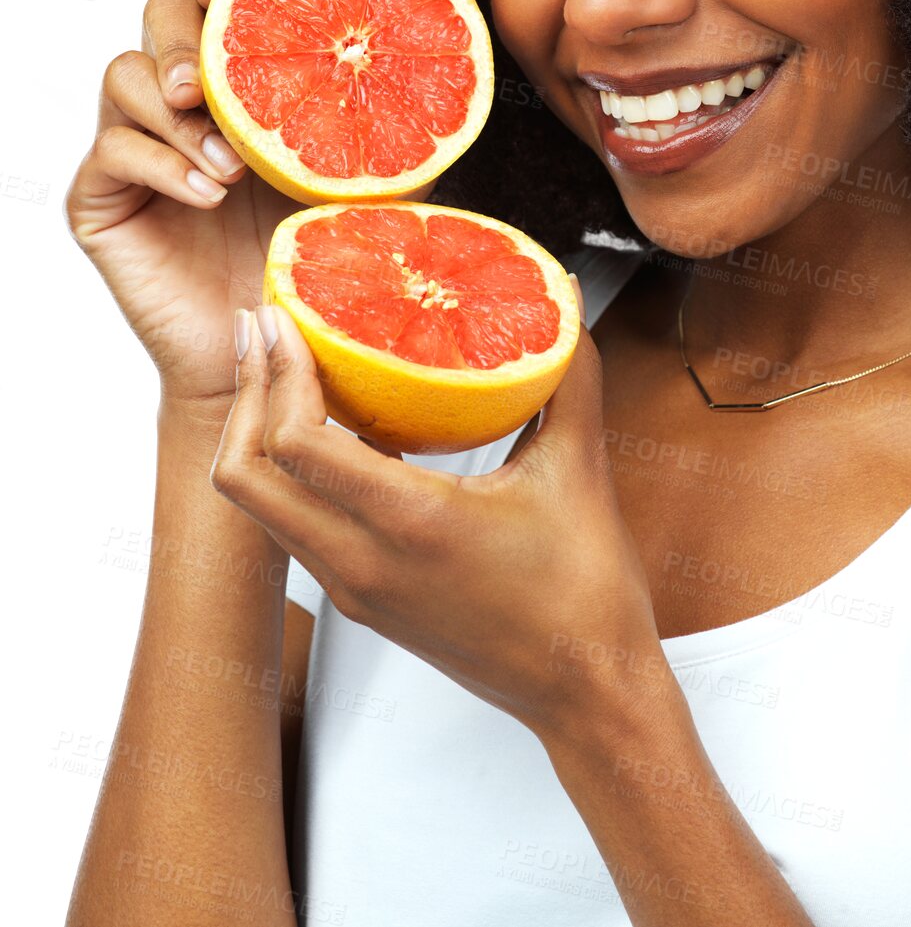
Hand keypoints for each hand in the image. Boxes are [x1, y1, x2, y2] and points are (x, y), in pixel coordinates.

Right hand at [62, 0, 436, 421]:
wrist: (274, 351)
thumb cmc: (318, 266)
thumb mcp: (372, 186)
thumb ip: (390, 128)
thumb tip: (427, 62)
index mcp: (239, 82)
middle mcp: (183, 102)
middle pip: (157, 15)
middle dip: (184, 35)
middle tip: (209, 84)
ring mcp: (138, 148)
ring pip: (123, 75)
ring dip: (179, 113)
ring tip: (230, 164)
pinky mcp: (102, 199)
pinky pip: (109, 151)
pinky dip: (159, 164)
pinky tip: (206, 192)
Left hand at [211, 303, 670, 744]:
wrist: (585, 692)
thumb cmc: (586, 592)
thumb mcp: (580, 468)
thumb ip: (571, 375)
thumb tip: (563, 299)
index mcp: (408, 526)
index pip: (296, 445)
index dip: (276, 374)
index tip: (280, 318)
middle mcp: (362, 564)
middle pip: (244, 477)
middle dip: (243, 394)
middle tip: (258, 329)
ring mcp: (354, 589)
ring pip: (260, 507)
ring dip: (256, 433)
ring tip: (281, 368)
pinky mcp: (361, 601)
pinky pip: (296, 527)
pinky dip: (291, 471)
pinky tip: (332, 427)